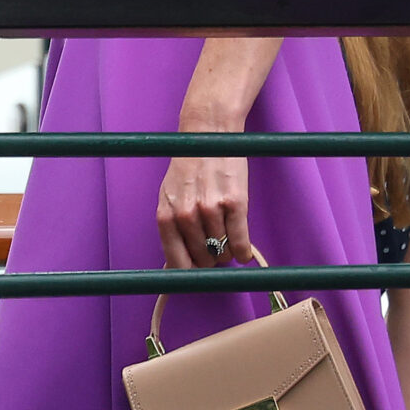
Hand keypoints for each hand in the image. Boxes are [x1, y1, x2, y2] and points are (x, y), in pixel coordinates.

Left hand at [156, 152, 250, 269]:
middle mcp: (186, 216)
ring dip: (228, 252)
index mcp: (166, 217)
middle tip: (216, 247)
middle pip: (204, 261)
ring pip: (223, 254)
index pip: (178, 264)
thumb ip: (172, 229)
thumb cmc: (189, 168)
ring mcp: (211, 210)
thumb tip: (177, 267)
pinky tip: (243, 250)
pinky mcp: (235, 203)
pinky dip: (243, 252)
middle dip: (212, 259)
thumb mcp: (170, 198)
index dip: (192, 274)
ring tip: (227, 239)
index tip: (200, 275)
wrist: (209, 134)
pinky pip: (240, 243)